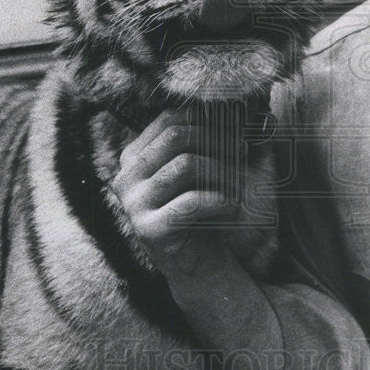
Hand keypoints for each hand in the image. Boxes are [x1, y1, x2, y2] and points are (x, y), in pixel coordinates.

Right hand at [111, 107, 240, 273]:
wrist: (199, 262)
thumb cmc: (202, 210)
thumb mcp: (201, 170)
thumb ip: (206, 139)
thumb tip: (236, 106)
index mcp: (134, 156)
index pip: (169, 119)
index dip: (207, 119)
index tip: (237, 131)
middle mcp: (126, 176)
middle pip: (177, 136)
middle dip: (218, 141)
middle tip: (243, 154)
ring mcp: (133, 204)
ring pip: (187, 164)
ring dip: (224, 171)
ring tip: (240, 185)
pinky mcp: (148, 230)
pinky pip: (193, 201)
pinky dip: (221, 200)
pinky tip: (232, 208)